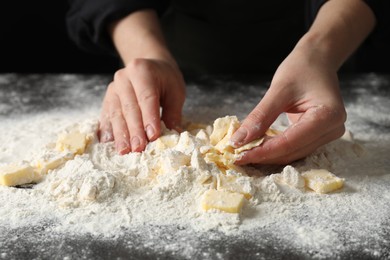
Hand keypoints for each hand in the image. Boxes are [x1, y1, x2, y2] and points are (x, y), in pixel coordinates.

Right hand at [98, 58, 185, 153]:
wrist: (150, 66)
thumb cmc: (165, 80)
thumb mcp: (175, 92)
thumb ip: (173, 113)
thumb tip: (173, 135)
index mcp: (142, 71)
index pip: (146, 97)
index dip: (149, 118)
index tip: (153, 136)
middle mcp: (124, 78)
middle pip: (129, 107)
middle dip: (134, 130)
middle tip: (138, 148)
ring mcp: (113, 88)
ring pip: (116, 113)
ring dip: (120, 134)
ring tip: (125, 151)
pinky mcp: (107, 98)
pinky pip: (106, 115)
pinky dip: (108, 130)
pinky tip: (109, 143)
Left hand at [231, 47, 346, 164]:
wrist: (318, 61)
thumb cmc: (301, 68)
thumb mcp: (278, 90)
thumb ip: (260, 116)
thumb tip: (238, 140)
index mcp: (328, 116)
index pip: (289, 143)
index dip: (262, 152)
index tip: (238, 156)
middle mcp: (332, 129)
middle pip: (292, 151)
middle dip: (263, 156)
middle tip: (236, 157)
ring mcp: (328, 134)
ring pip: (293, 153)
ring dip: (268, 155)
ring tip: (243, 153)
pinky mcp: (319, 135)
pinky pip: (294, 147)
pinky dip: (275, 148)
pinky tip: (257, 147)